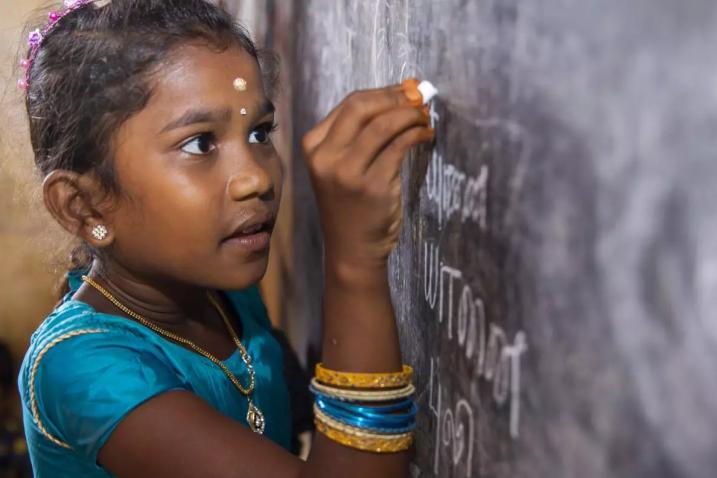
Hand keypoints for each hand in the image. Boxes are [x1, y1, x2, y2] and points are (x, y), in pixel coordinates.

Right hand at [302, 84, 433, 275]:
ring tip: (425, 117)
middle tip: (419, 98)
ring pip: (383, 124)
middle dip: (396, 98)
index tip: (406, 90)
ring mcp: (347, 172)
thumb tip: (399, 97)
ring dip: (410, 115)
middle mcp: (325, 156)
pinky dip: (416, 134)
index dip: (383, 92)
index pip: (349, 104)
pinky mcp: (372, 185)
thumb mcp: (340, 166)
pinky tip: (425, 134)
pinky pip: (399, 146)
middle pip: (363, 107)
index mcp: (314, 145)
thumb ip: (359, 135)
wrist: (352, 248)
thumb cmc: (351, 205)